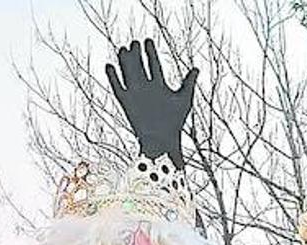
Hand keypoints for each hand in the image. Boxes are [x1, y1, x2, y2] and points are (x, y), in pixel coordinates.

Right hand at [105, 38, 196, 166]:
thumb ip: (188, 83)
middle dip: (137, 55)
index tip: (147, 41)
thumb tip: (196, 68)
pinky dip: (113, 78)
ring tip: (123, 49)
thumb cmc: (176, 123)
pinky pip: (118, 88)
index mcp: (159, 86)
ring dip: (125, 63)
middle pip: (139, 67)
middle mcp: (146, 89)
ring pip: (128, 75)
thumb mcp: (184, 100)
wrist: (163, 141)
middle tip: (134, 42)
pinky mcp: (126, 103)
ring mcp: (136, 95)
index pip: (153, 65)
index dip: (150, 53)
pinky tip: (110, 66)